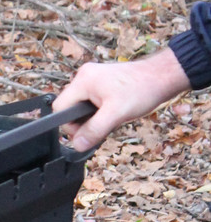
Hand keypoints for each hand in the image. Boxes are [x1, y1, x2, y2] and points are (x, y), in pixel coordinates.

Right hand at [52, 48, 189, 151]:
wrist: (162, 77)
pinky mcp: (101, 82)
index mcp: (83, 81)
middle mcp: (84, 77)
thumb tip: (77, 145)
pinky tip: (113, 113)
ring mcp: (93, 78)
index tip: (86, 133)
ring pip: (81, 106)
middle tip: (102, 128)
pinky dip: (99, 112)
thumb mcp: (116, 114)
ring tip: (111, 118)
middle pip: (69, 108)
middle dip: (83, 122)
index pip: (60, 108)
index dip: (69, 125)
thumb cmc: (143, 89)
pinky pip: (90, 102)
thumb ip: (94, 130)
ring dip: (92, 118)